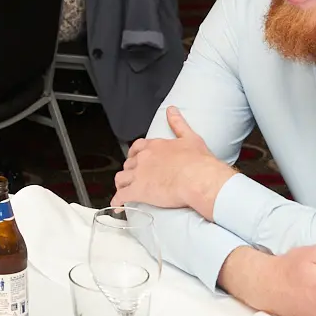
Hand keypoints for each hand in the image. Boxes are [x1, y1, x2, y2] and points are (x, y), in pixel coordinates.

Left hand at [113, 107, 236, 215]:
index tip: (136, 158)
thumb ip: (178, 123)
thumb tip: (172, 109)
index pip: (138, 148)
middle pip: (129, 164)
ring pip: (121, 178)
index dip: (135, 154)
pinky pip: (122, 196)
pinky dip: (118, 201)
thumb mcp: (190, 138)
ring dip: (121, 184)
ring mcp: (139, 175)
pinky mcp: (138, 191)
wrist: (198, 179)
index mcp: (154, 146)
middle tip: (134, 178)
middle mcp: (143, 158)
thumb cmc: (198, 161)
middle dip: (130, 170)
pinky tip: (117, 206)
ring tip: (123, 191)